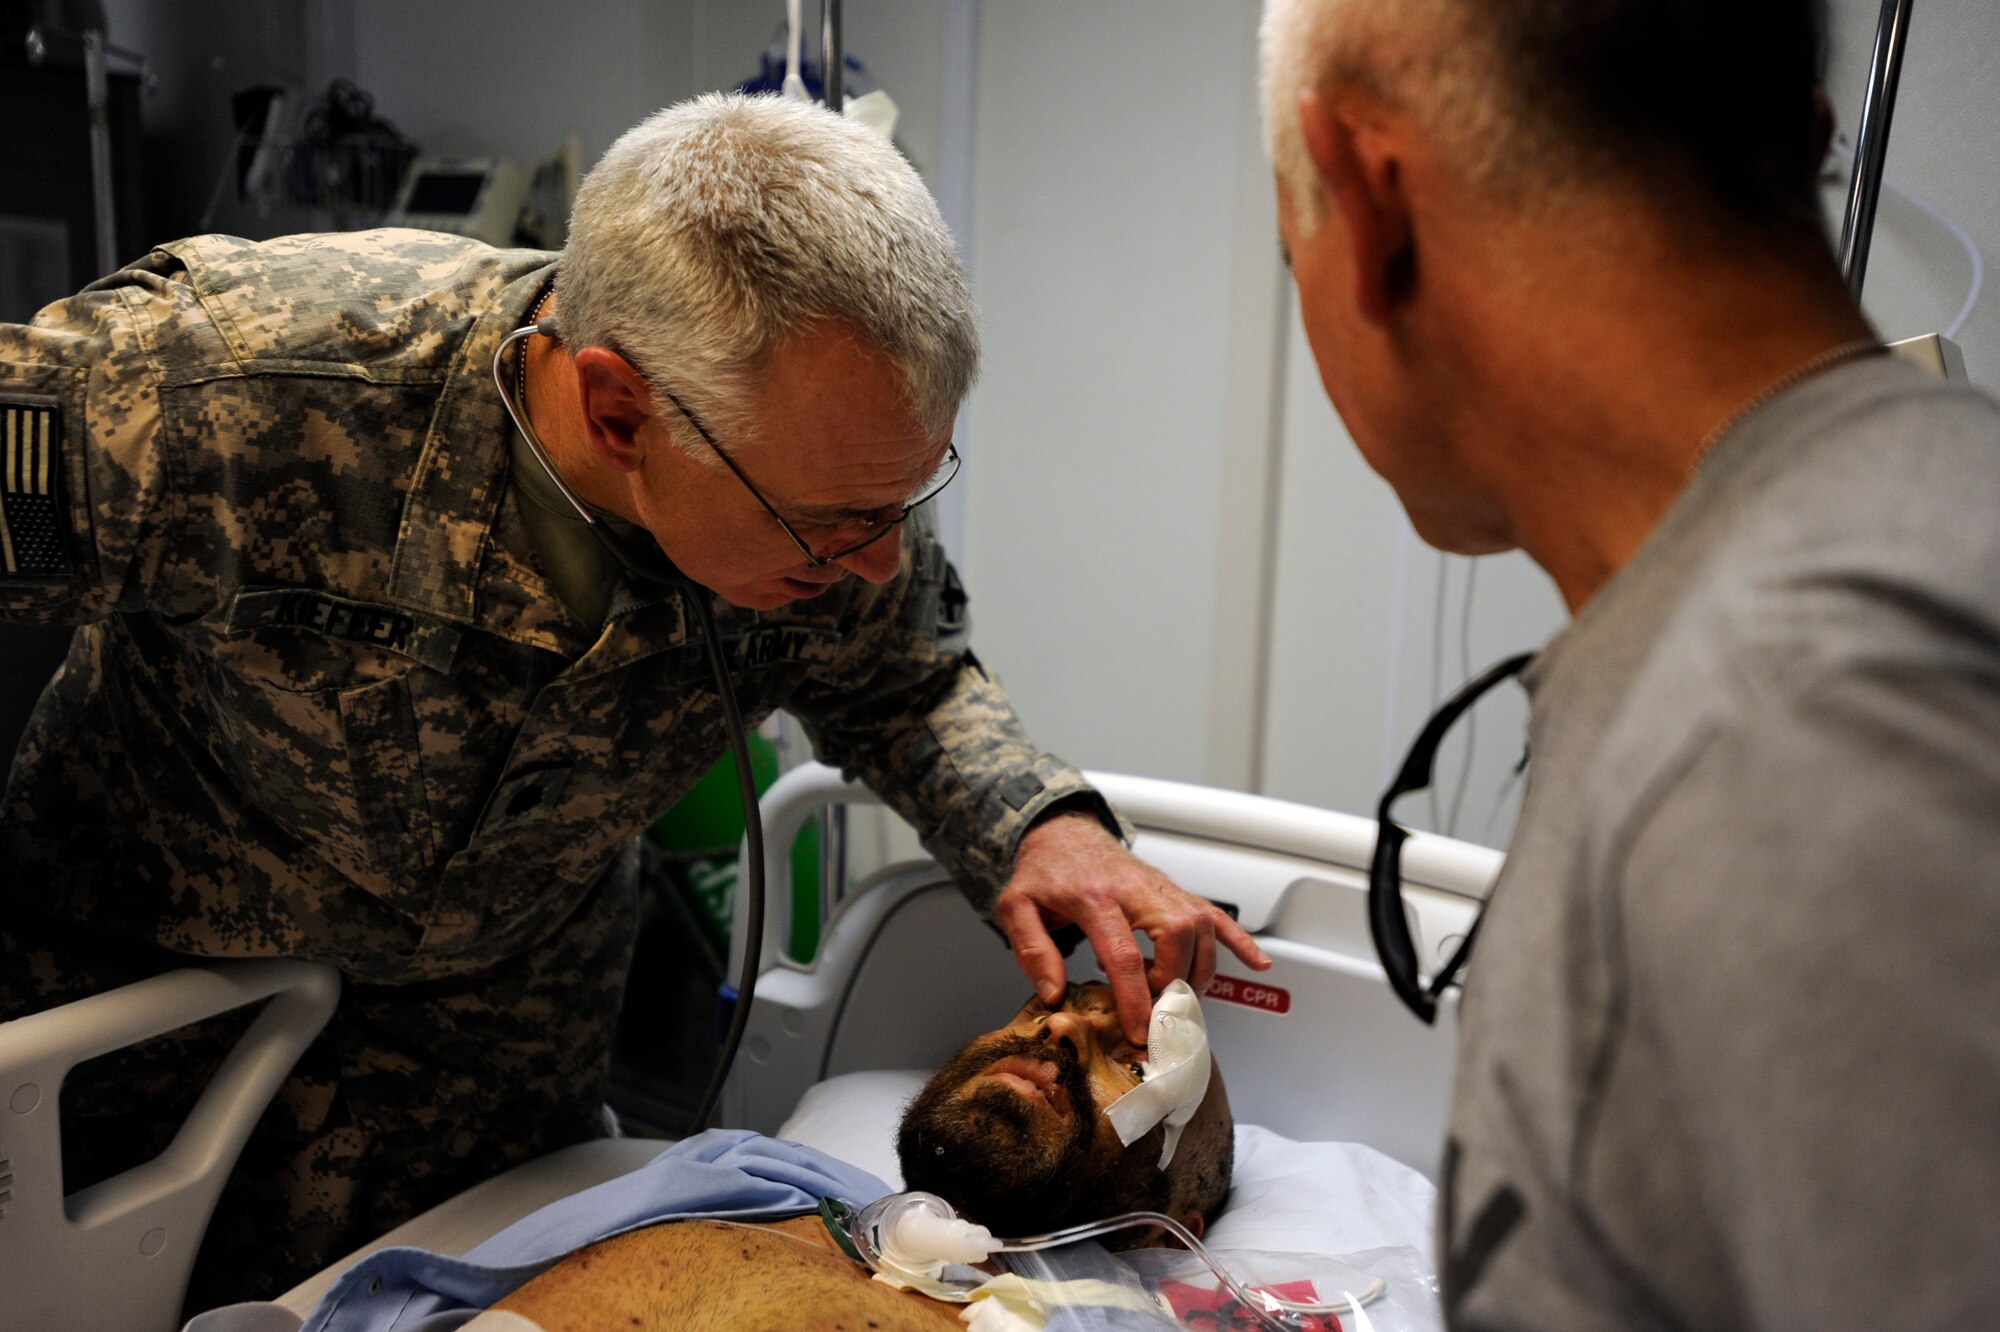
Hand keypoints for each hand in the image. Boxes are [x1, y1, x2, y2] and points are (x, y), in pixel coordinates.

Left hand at [994, 812, 1271, 1045]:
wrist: (1062, 831)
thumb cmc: (1043, 870)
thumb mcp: (1016, 906)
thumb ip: (1032, 950)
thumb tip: (1055, 994)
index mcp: (1094, 896)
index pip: (1123, 952)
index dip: (1135, 998)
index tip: (1138, 1030)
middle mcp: (1135, 889)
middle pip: (1175, 936)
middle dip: (1172, 982)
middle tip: (1155, 1010)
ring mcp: (1160, 888)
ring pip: (1201, 926)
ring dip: (1197, 970)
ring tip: (1175, 998)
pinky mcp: (1174, 890)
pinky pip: (1216, 913)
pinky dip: (1240, 940)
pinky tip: (1258, 963)